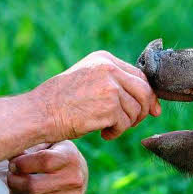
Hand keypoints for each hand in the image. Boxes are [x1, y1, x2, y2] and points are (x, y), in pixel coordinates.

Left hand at [0, 141, 88, 193]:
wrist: (75, 173)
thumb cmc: (53, 153)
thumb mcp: (47, 142)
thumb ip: (30, 144)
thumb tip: (8, 152)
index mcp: (70, 156)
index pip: (44, 161)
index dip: (22, 163)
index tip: (13, 163)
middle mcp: (75, 179)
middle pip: (33, 185)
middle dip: (14, 180)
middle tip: (11, 175)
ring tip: (17, 184)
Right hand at [31, 50, 161, 140]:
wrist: (40, 113)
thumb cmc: (61, 101)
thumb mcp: (88, 80)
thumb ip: (115, 84)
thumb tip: (151, 104)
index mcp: (104, 59)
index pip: (139, 75)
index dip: (148, 95)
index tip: (152, 110)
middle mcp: (109, 69)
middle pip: (144, 91)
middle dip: (143, 111)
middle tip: (131, 124)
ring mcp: (110, 87)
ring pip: (136, 110)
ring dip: (125, 125)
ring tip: (108, 129)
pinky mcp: (109, 107)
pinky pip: (125, 124)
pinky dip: (116, 133)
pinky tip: (103, 134)